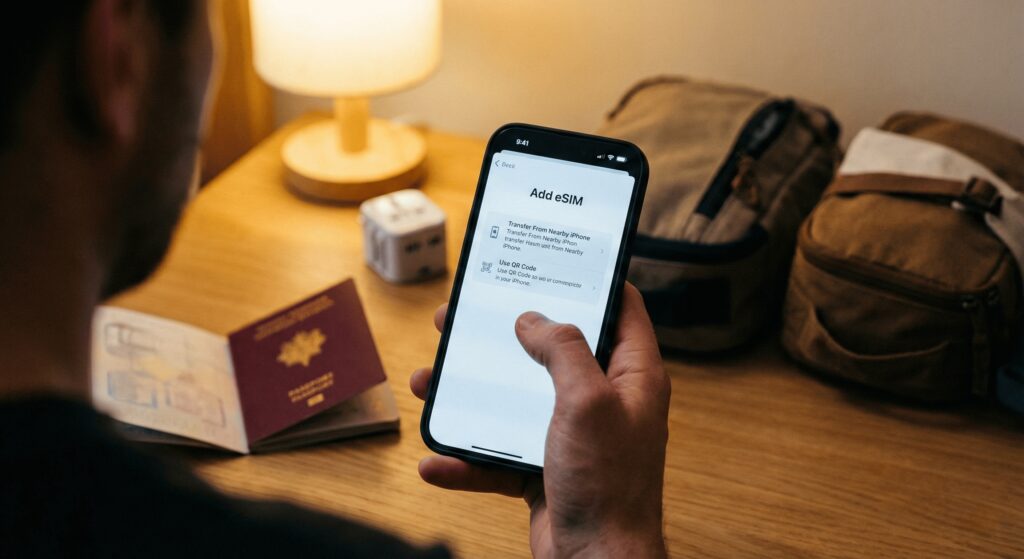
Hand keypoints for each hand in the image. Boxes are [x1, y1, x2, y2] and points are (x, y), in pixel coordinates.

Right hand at [411, 283, 669, 557]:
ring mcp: (572, 435)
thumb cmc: (608, 485)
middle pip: (551, 350)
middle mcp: (603, 400)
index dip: (591, 281)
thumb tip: (534, 318)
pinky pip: (498, 452)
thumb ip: (563, 350)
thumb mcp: (587, 400)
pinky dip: (467, 456)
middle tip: (464, 317)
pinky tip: (437, 459)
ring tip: (430, 380)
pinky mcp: (544, 468)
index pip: (620, 309)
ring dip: (470, 394)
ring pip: (515, 399)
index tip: (556, 260)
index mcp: (631, 375)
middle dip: (505, 334)